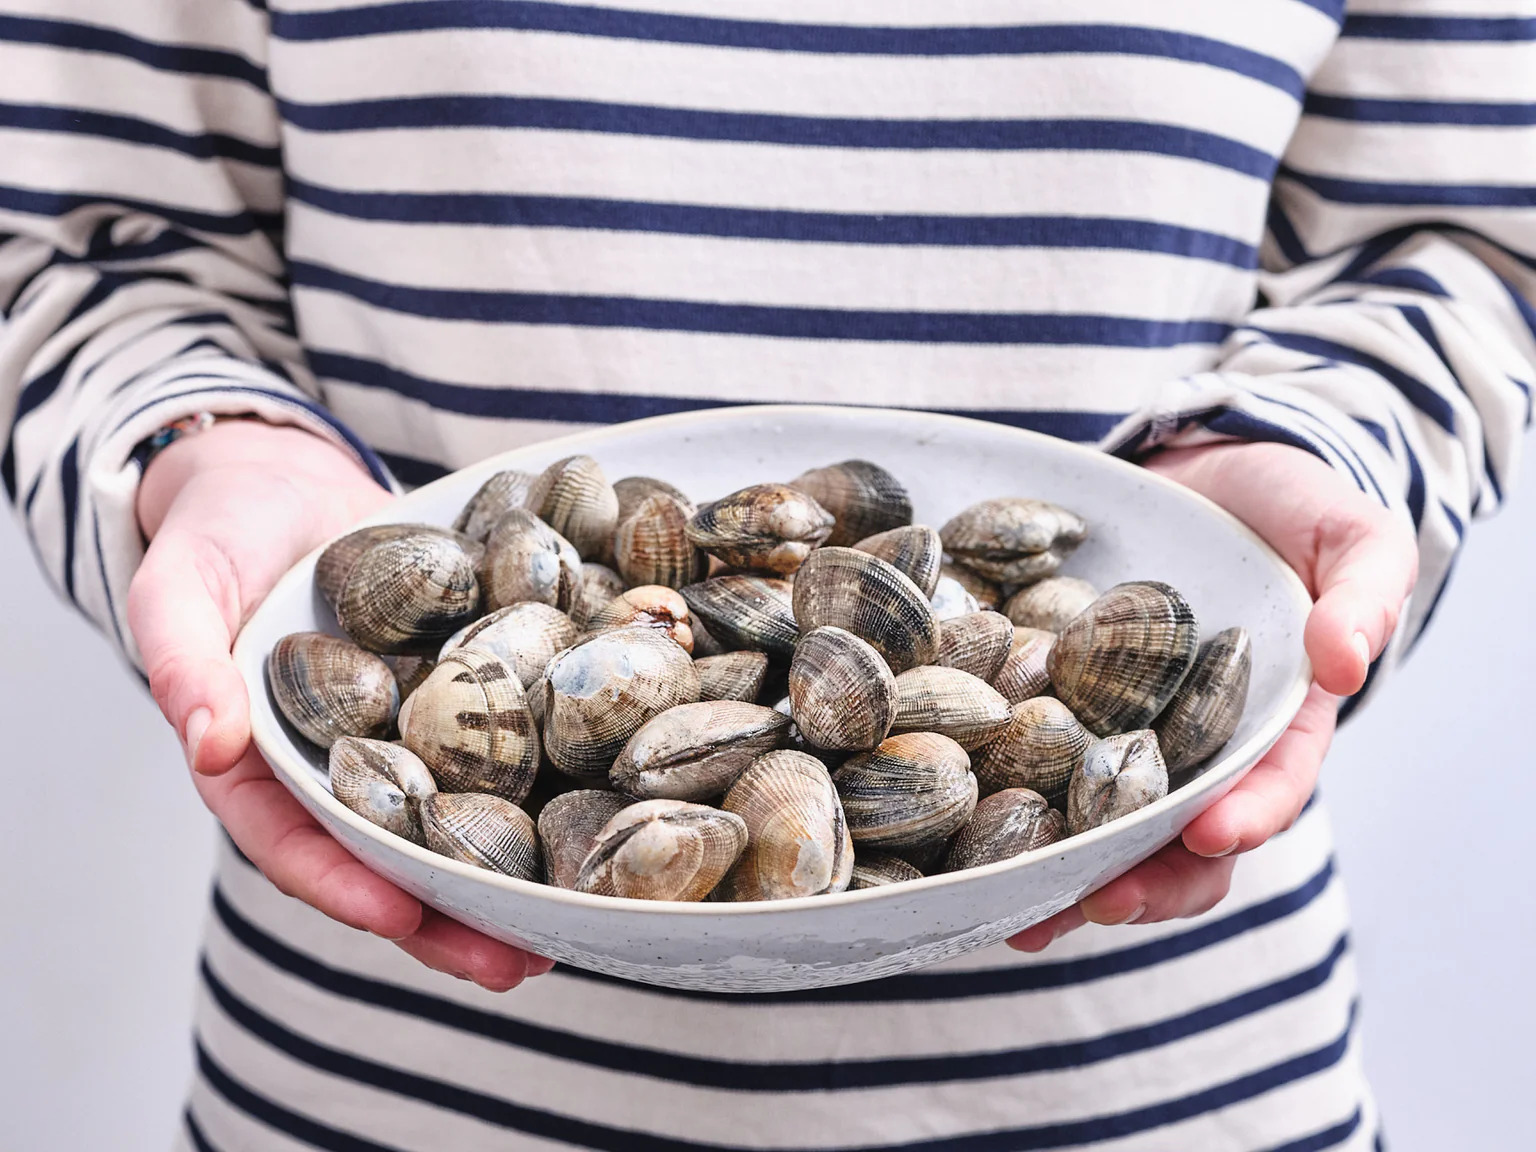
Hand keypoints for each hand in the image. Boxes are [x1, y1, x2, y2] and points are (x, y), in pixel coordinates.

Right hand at [129, 420, 549, 990]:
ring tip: (571, 922)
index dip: (343, 885)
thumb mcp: (178, 582)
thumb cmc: (216, 530)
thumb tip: (208, 741)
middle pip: (391, 857)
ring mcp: (401, 732)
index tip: (398, 916)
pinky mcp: (455, 692)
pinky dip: (541, 779)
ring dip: (506, 874)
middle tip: (517, 963)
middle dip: (448, 919)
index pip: (296, 844)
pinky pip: (496, 742)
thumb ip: (180, 657)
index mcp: (263, 765)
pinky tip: (599, 806)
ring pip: (453, 818)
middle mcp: (338, 764)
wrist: (281, 478)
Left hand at [1009, 442, 1417, 951]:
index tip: (1215, 834)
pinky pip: (1035, 762)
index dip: (1249, 815)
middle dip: (1143, 880)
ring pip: (1098, 825)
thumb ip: (1364, 594)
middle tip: (1099, 902)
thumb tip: (1346, 660)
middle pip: (1177, 839)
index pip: (1269, 786)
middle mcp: (1197, 748)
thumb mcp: (1351, 539)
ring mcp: (1126, 733)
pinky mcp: (1064, 708)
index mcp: (1274, 726)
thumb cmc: (1290, 511)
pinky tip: (959, 841)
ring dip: (1063, 877)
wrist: (1204, 472)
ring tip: (1016, 916)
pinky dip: (1003, 805)